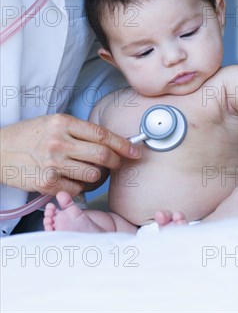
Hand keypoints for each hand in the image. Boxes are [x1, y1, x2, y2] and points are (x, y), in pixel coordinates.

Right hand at [0, 114, 140, 196]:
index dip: (123, 144)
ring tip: (90, 171)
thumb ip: (78, 130)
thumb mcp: (52, 123)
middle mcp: (59, 142)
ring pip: (93, 175)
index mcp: (63, 123)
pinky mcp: (47, 183)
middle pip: (102, 155)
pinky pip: (77, 189)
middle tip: (119, 163)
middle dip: (117, 161)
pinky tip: (72, 180)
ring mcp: (53, 164)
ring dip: (98, 176)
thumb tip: (108, 141)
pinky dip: (80, 187)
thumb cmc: (28, 136)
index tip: (134, 150)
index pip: (102, 134)